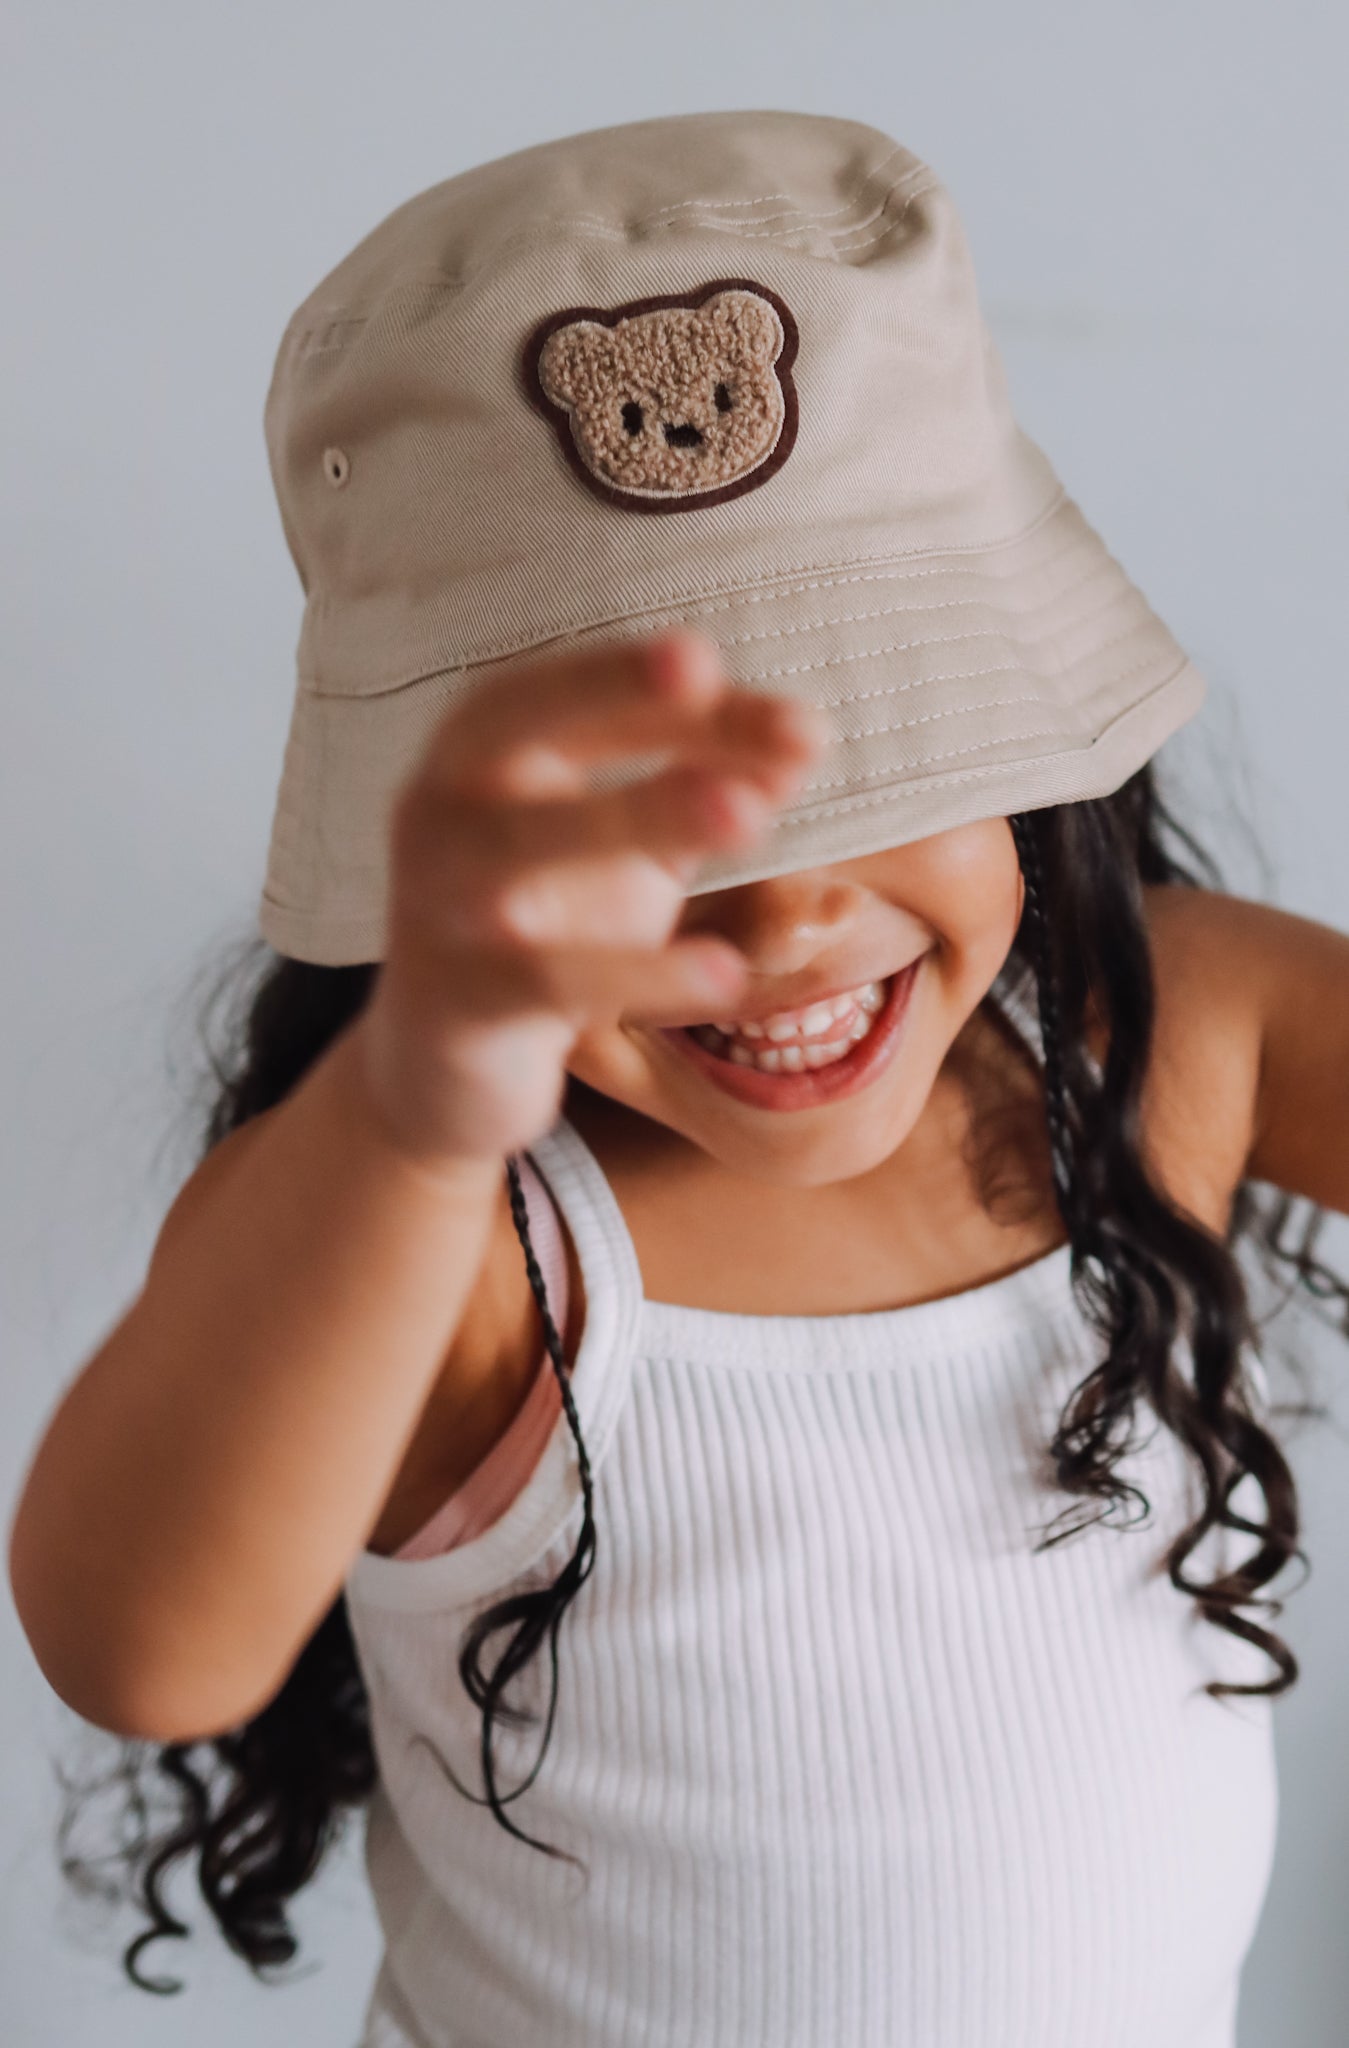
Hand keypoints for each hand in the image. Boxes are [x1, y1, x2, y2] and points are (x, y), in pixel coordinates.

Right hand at [350, 627, 829, 1167]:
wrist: (441, 1068)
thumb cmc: (549, 924)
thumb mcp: (635, 849)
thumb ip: (708, 788)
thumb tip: (803, 742)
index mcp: (482, 751)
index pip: (569, 691)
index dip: (654, 681)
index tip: (746, 678)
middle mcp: (442, 808)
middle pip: (515, 727)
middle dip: (608, 690)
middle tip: (704, 671)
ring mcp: (437, 903)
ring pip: (526, 848)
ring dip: (638, 816)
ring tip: (750, 815)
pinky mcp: (458, 1001)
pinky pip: (550, 979)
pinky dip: (642, 973)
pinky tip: (726, 972)